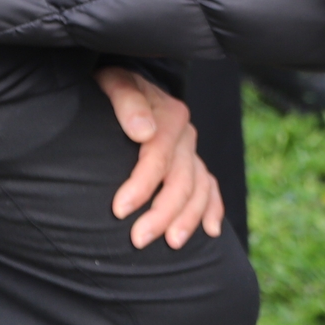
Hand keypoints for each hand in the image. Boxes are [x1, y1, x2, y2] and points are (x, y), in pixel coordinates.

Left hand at [96, 67, 226, 248]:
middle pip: (182, 179)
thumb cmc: (111, 86)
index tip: (119, 210)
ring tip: (172, 243)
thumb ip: (128, 103)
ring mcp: (192, 150)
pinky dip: (213, 208)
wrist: (123, 81)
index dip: (141, 185)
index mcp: (170, 115)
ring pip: (199, 188)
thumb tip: (143, 131)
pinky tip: (211, 230)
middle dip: (163, 212)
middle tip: (139, 240)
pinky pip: (210, 187)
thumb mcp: (115, 83)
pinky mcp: (192, 161)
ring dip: (188, 218)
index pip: (159, 157)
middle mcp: (186, 135)